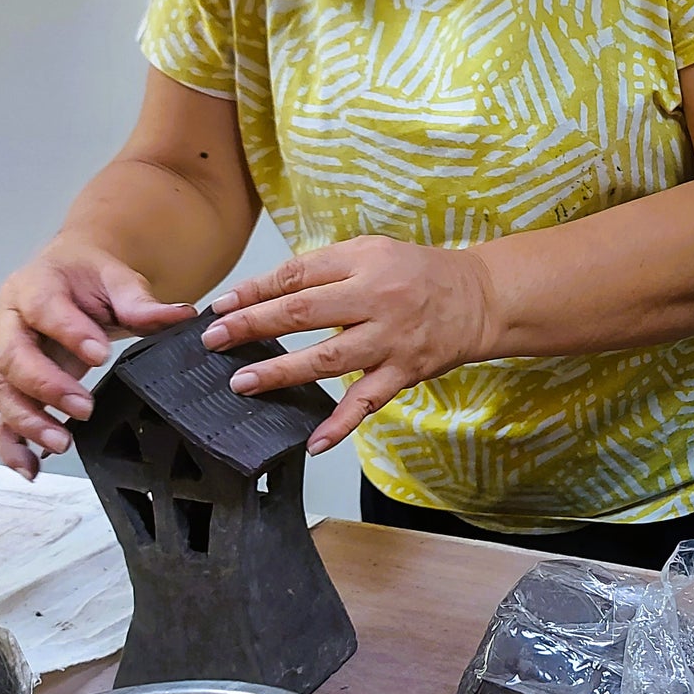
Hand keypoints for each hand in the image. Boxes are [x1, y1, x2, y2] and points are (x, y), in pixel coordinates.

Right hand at [0, 246, 193, 476]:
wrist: (70, 274)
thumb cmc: (88, 278)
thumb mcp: (117, 280)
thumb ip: (142, 303)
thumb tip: (180, 316)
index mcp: (36, 287)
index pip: (45, 310)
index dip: (69, 333)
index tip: (101, 354)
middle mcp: (11, 322)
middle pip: (13, 357)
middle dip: (47, 386)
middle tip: (84, 406)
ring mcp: (6, 355)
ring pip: (2, 391)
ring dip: (28, 420)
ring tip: (62, 442)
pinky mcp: (11, 383)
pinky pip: (0, 417)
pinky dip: (12, 445)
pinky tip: (31, 466)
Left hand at [199, 237, 494, 452]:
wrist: (478, 298)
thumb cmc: (417, 273)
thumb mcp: (372, 251)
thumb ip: (324, 268)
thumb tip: (265, 293)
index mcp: (364, 261)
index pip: (297, 275)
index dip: (254, 291)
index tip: (220, 306)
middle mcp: (376, 298)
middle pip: (305, 313)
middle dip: (254, 326)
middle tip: (215, 340)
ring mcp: (391, 339)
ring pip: (329, 359)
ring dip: (282, 372)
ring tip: (244, 383)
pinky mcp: (404, 371)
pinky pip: (368, 401)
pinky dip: (341, 424)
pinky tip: (315, 442)